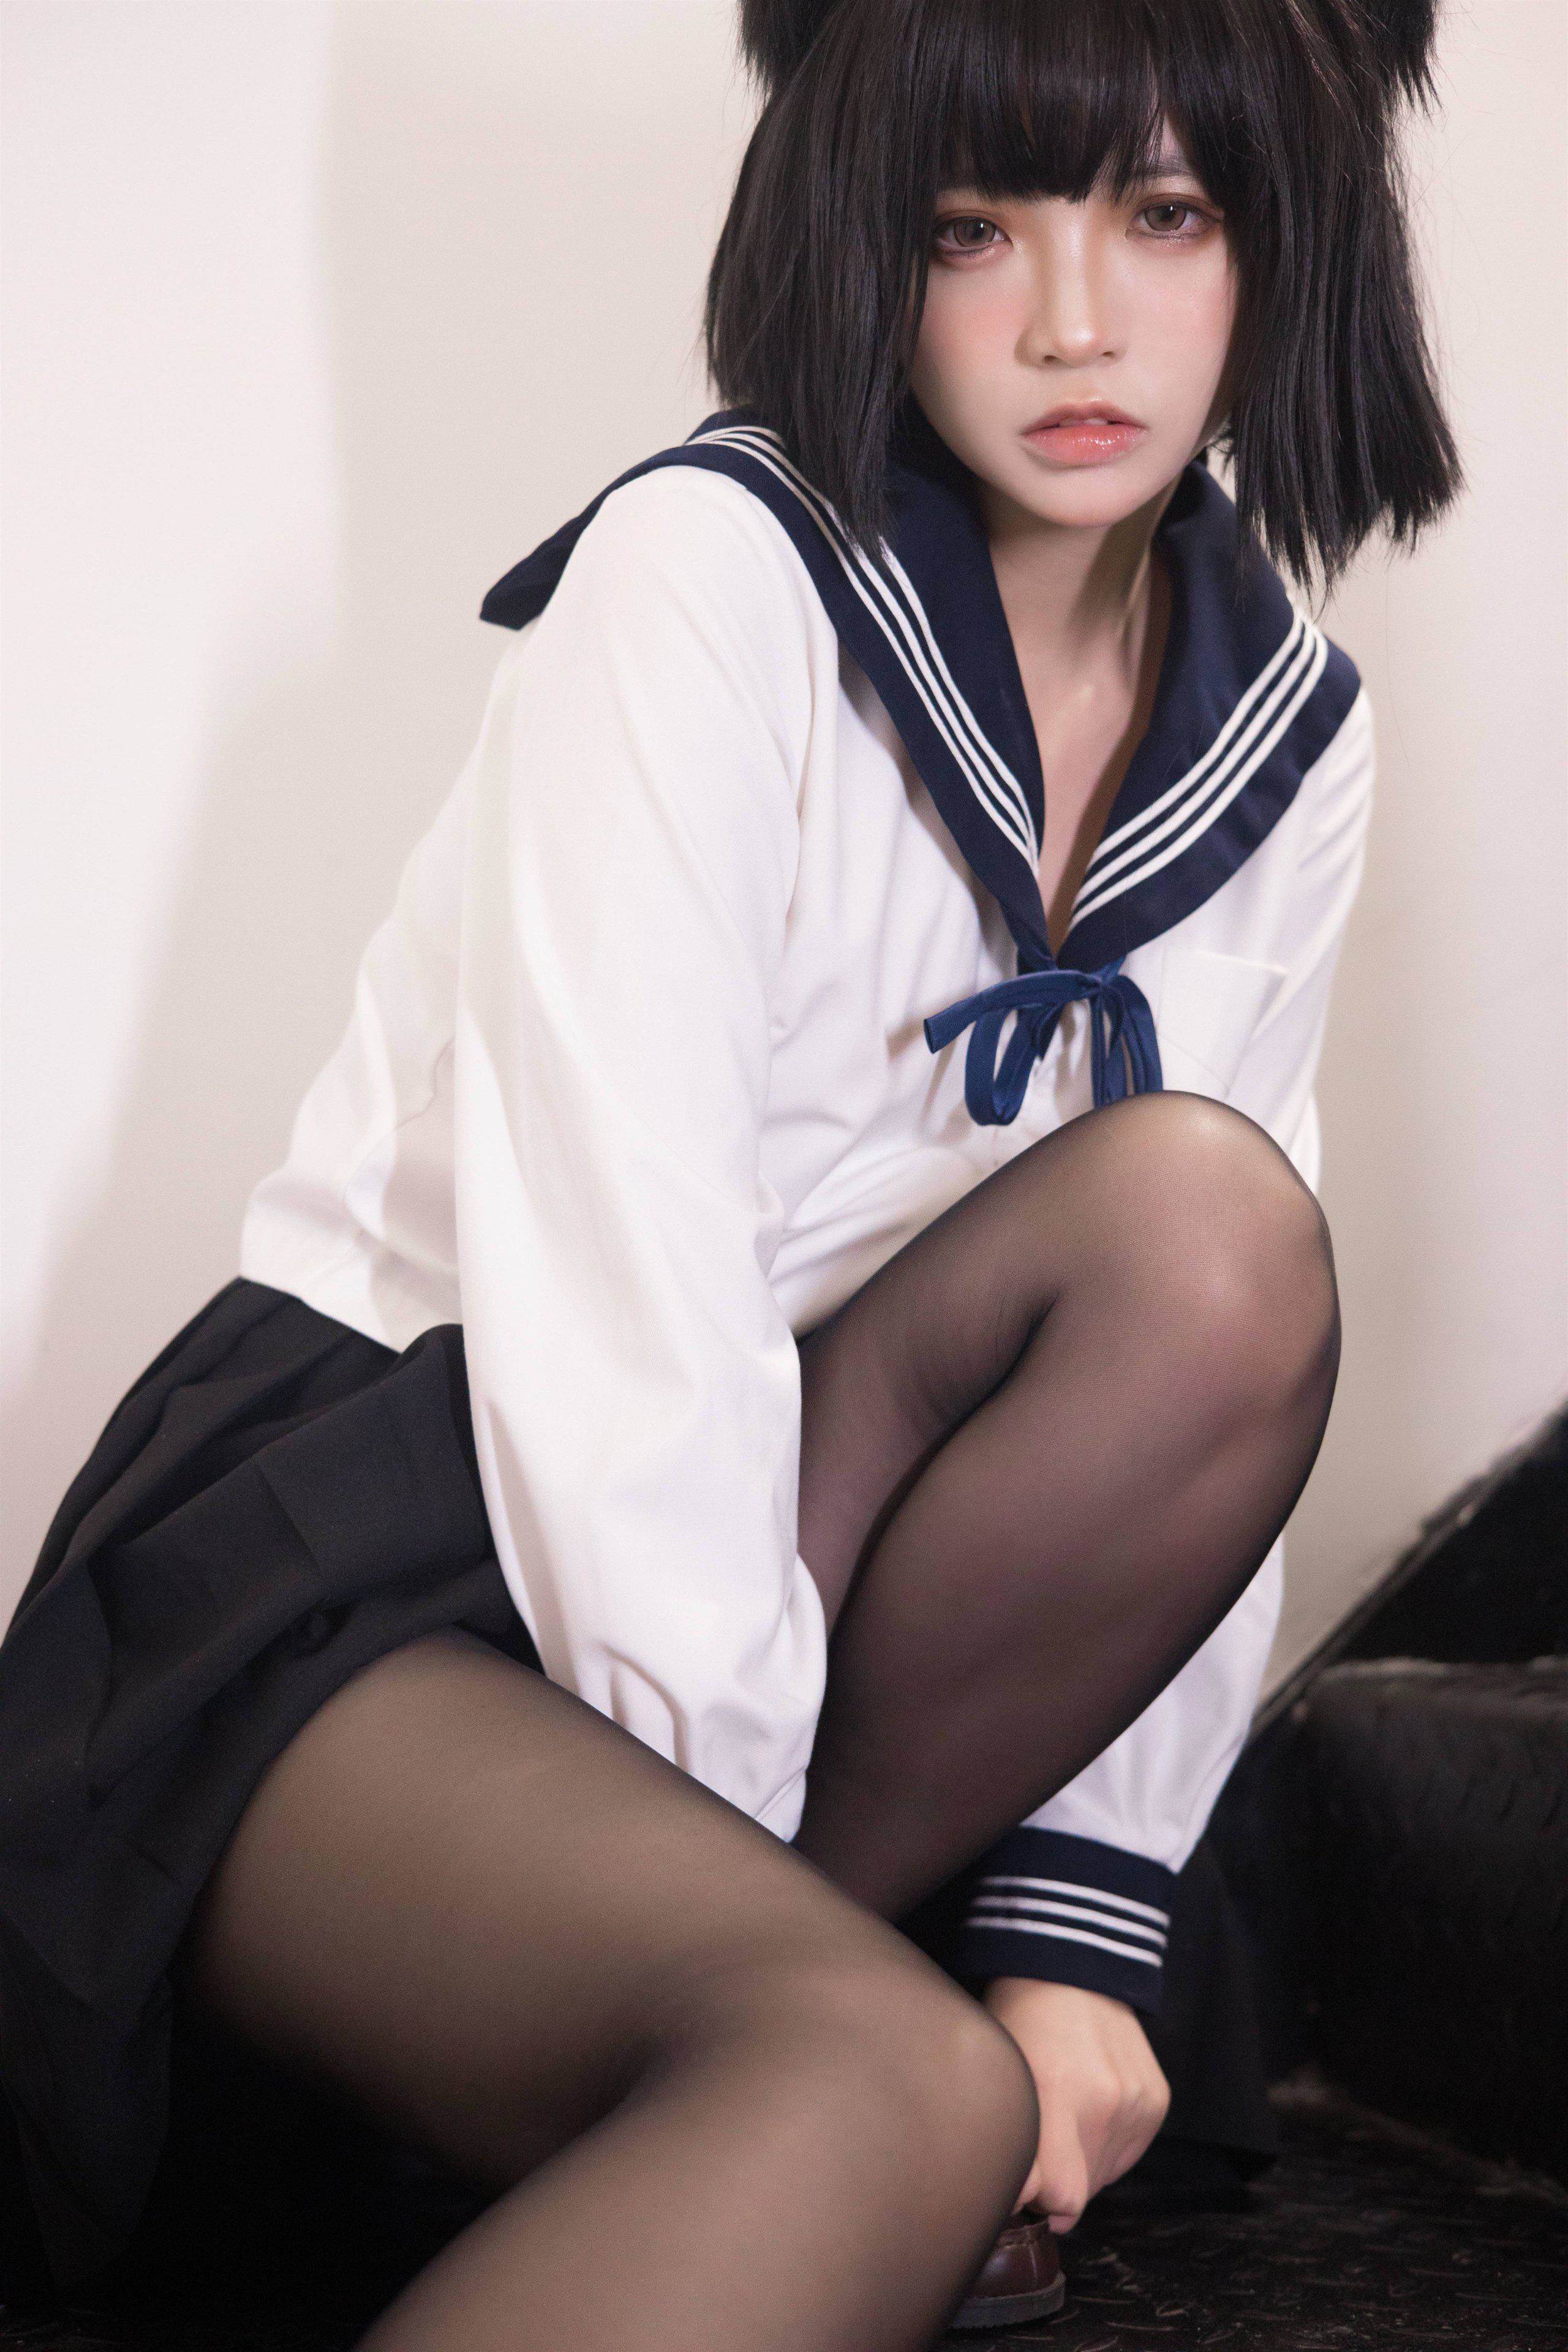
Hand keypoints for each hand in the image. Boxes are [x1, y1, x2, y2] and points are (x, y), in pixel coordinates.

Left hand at [982, 1977, 1169, 2232]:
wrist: (1073, 1968)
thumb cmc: (1022, 2017)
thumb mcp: (999, 2069)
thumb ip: (1008, 2137)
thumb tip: (1019, 2199)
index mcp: (1054, 2091)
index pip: (1058, 2196)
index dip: (1030, 2200)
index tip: (1013, 2186)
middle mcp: (1102, 2102)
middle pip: (1078, 2195)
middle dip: (1051, 2187)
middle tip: (1034, 2148)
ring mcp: (1135, 2102)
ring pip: (1101, 2179)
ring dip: (1078, 2165)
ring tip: (1061, 2118)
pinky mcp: (1156, 2102)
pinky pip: (1126, 2156)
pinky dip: (1104, 2146)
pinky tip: (1087, 2110)